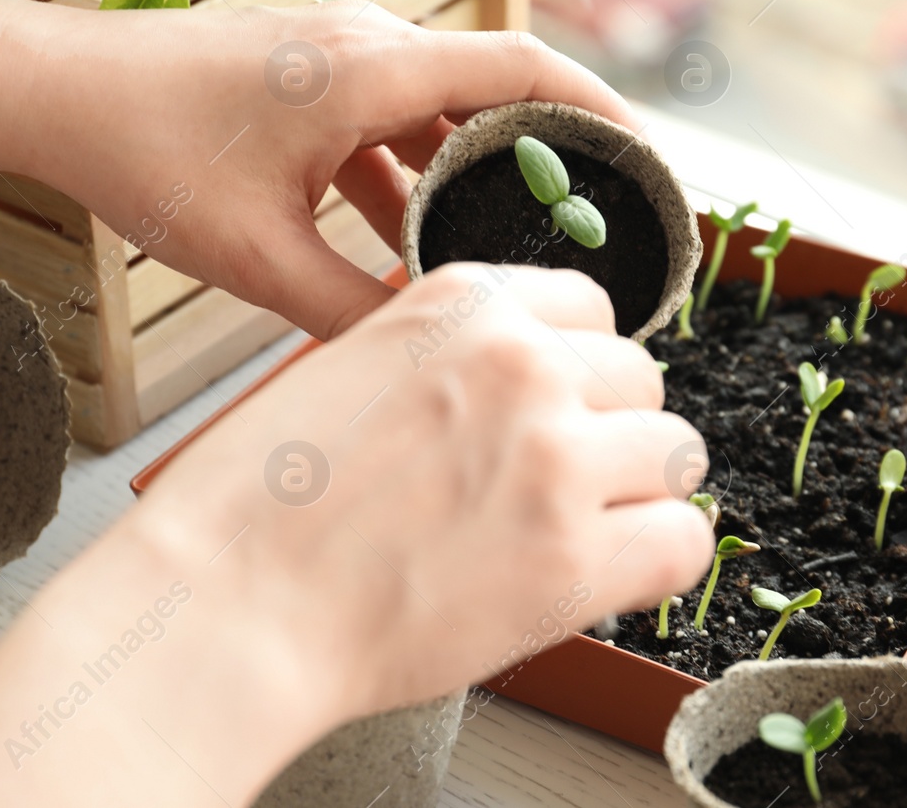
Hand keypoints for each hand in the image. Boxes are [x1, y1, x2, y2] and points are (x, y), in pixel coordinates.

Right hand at [0, 265, 712, 806]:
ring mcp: (555, 456)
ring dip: (635, 493)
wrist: (223, 604)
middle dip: (606, 429)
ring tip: (572, 532)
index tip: (558, 408)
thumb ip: (450, 357)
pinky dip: (654, 563)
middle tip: (553, 485)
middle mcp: (522, 361)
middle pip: (639, 377)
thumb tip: (531, 381)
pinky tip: (600, 576)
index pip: (590, 306)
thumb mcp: (352, 366)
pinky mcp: (572, 557)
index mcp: (463, 302)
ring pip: (674, 453)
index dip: (575, 367)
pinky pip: (683, 543)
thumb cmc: (257, 503)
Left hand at [18, 0, 643, 338]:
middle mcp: (367, 44)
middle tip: (589, 219)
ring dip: (467, 169)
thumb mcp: (256, 255)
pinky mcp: (303, 74)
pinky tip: (402, 241)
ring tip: (503, 243)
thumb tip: (419, 357)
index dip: (599, 112)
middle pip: (491, 88)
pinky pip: (385, 119)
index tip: (647, 161)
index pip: (523, 69)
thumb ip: (347, 311)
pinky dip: (408, 173)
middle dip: (545, 153)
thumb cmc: (146, 156)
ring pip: (435, 108)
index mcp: (373, 69)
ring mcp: (334, 53)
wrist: (55, 90)